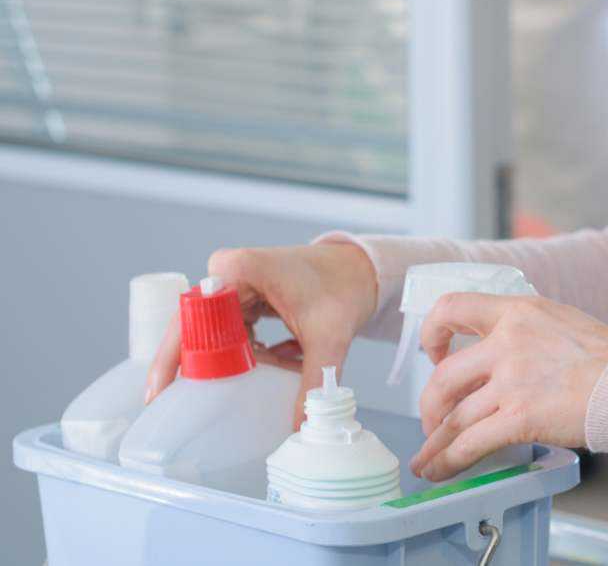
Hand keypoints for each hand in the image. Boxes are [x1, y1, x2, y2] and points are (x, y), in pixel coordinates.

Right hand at [144, 243, 377, 426]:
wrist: (362, 268)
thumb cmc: (345, 286)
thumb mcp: (330, 337)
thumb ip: (314, 383)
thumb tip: (299, 427)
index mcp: (238, 272)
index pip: (189, 323)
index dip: (171, 362)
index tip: (159, 399)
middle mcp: (227, 273)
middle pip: (194, 332)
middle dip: (197, 372)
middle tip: (190, 412)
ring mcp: (233, 284)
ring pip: (212, 337)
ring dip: (227, 367)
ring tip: (233, 396)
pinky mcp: (243, 297)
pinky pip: (230, 335)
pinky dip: (244, 358)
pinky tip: (266, 371)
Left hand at [410, 294, 607, 481]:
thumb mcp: (562, 323)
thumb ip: (527, 334)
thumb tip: (503, 362)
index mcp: (519, 312)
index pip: (452, 307)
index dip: (432, 333)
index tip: (435, 355)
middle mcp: (508, 341)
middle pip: (444, 376)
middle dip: (430, 406)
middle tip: (434, 422)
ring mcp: (513, 380)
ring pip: (453, 416)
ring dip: (434, 442)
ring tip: (426, 461)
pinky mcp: (520, 417)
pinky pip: (470, 443)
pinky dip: (449, 461)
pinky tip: (441, 471)